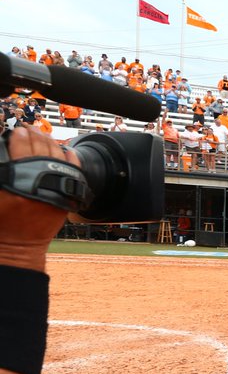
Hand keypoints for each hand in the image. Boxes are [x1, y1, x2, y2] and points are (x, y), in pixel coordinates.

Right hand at [0, 126, 82, 272]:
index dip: (18, 135)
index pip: (21, 148)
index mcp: (18, 182)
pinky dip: (70, 157)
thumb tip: (5, 148)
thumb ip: (2, 170)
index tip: (16, 130)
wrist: (20, 245)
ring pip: (58, 155)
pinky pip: (75, 169)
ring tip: (41, 136)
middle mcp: (41, 184)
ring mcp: (58, 189)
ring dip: (49, 142)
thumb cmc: (1, 222)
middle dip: (34, 134)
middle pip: (41, 148)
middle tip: (28, 128)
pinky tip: (64, 149)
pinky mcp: (70, 196)